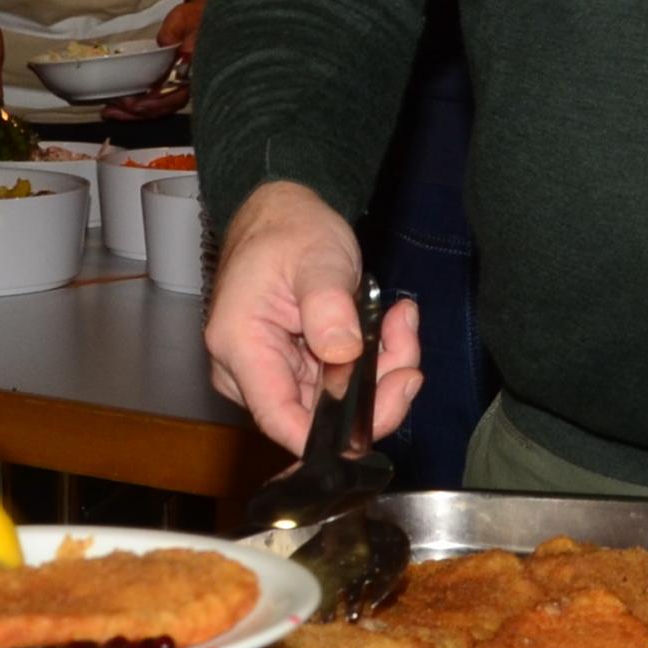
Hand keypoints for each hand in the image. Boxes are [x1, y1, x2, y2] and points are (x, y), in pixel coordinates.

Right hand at [203, 181, 423, 449]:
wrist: (282, 213)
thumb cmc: (290, 229)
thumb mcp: (316, 256)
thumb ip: (328, 305)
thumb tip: (343, 355)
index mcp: (241, 347)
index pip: (281, 419)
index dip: (332, 434)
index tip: (385, 405)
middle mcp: (249, 372)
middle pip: (318, 417)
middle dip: (375, 388)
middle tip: (406, 341)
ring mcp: (274, 372)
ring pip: (338, 403)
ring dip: (380, 370)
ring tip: (400, 322)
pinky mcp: (297, 369)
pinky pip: (342, 384)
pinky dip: (373, 361)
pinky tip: (390, 326)